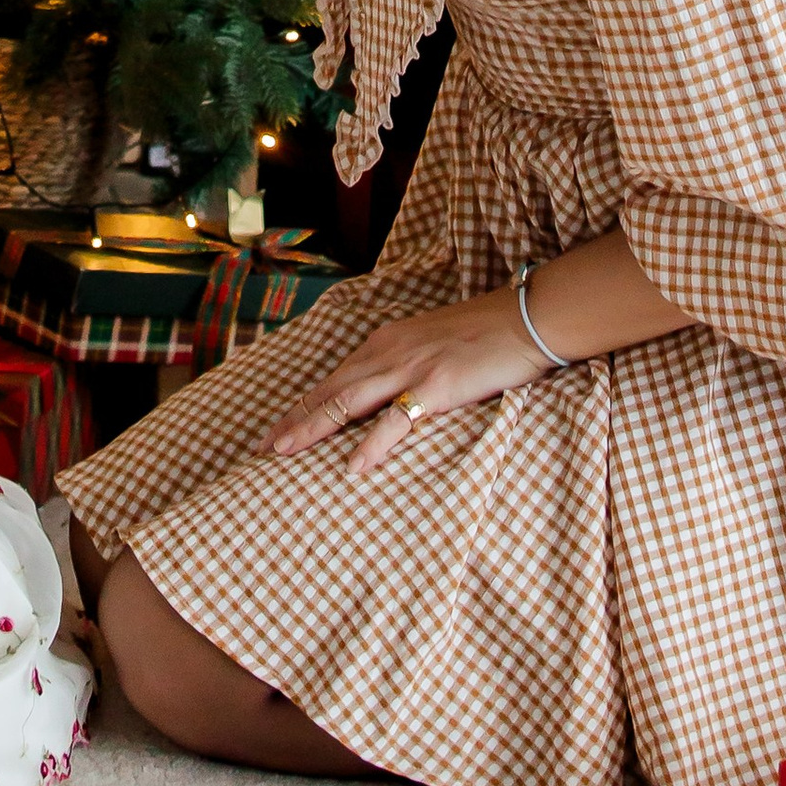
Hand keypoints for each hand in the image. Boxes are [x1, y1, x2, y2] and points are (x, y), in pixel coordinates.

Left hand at [261, 289, 546, 474]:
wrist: (524, 319)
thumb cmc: (483, 334)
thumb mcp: (431, 344)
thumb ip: (403, 364)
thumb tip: (384, 396)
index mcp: (386, 341)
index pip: (333, 379)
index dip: (301, 406)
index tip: (275, 430)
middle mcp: (388, 352)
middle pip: (329, 391)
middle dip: (293, 420)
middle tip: (261, 449)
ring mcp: (410, 368)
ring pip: (348, 402)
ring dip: (312, 428)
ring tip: (284, 453)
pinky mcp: (436, 386)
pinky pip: (396, 420)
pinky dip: (372, 444)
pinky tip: (352, 466)